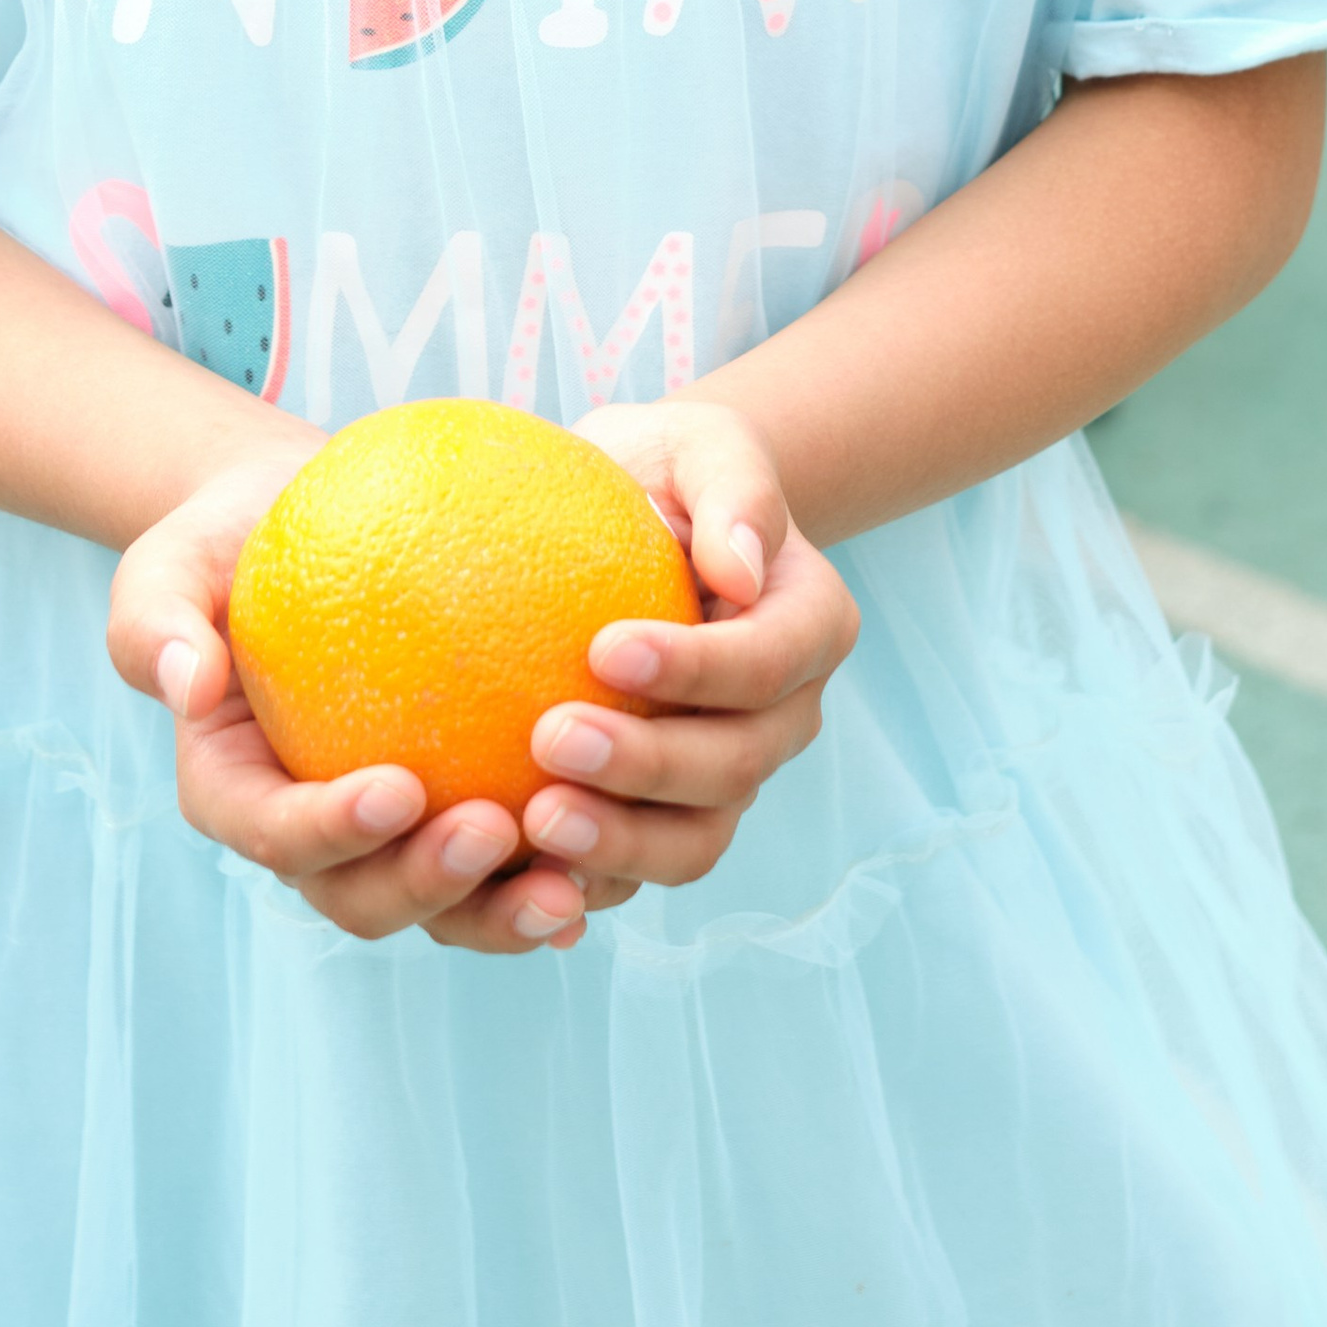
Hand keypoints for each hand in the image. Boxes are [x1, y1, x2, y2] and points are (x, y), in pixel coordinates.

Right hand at [106, 451, 629, 957]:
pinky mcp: (453, 810)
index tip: (399, 786)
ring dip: (503, 912)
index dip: (331, 833)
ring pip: (444, 907)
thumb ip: (157, 622)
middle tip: (496, 831)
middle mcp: (312, 838)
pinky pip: (508, 859)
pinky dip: (558, 863)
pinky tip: (618, 844)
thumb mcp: (168, 560)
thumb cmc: (228, 539)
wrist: (297, 527)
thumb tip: (188, 685)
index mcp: (236, 793)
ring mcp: (387, 837)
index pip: (275, 834)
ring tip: (571, 884)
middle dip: (428, 888)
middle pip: (363, 899)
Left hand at [511, 400, 858, 909]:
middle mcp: (784, 717)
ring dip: (620, 843)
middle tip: (550, 738)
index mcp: (809, 627)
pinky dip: (587, 880)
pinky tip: (517, 874)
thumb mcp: (705, 445)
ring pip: (695, 840)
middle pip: (736, 766)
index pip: (766, 662)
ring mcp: (730, 777)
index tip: (603, 647)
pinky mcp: (670, 817)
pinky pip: (638, 867)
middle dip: (648, 766)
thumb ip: (736, 491)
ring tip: (535, 821)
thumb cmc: (670, 467)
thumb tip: (740, 567)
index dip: (697, 670)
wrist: (645, 517)